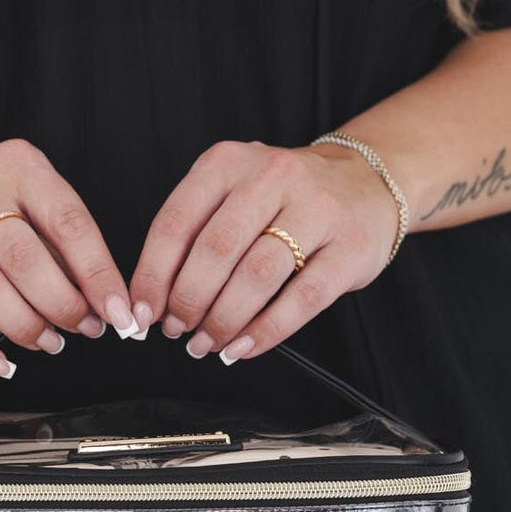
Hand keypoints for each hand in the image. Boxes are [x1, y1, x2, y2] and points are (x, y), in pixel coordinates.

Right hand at [0, 138, 136, 376]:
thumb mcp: (32, 196)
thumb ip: (66, 243)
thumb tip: (105, 303)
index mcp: (17, 166)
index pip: (68, 224)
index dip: (98, 274)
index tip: (120, 312)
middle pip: (24, 259)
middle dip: (62, 304)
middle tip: (84, 328)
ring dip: (24, 325)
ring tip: (49, 341)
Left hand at [128, 140, 398, 361]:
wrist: (367, 180)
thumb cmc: (286, 197)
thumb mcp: (233, 192)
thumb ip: (195, 235)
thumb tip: (155, 300)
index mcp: (228, 163)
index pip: (175, 223)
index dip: (153, 276)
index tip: (142, 313)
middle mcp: (271, 177)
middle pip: (215, 251)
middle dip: (188, 302)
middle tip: (179, 331)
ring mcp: (316, 210)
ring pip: (256, 276)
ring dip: (224, 320)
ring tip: (208, 344)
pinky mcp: (350, 247)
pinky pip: (302, 299)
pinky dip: (266, 331)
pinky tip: (244, 348)